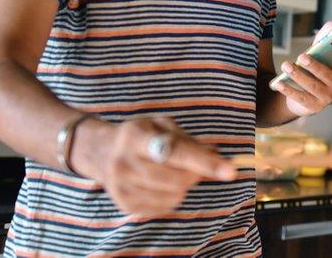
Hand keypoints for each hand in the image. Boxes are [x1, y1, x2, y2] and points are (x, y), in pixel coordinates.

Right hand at [74, 116, 236, 215]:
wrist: (101, 153)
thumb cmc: (141, 135)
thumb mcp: (161, 124)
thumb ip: (188, 140)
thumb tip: (217, 157)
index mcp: (136, 136)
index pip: (175, 151)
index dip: (204, 161)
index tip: (230, 170)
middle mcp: (124, 163)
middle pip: (178, 179)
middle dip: (196, 173)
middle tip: (195, 164)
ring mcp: (122, 187)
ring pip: (174, 195)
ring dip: (184, 185)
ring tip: (173, 171)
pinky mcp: (125, 204)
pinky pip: (165, 207)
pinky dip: (173, 196)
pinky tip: (162, 183)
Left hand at [272, 21, 331, 116]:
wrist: (300, 98)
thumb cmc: (310, 71)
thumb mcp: (317, 54)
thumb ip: (324, 39)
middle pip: (327, 74)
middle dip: (314, 65)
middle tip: (302, 56)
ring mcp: (326, 98)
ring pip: (312, 86)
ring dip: (298, 75)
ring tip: (286, 65)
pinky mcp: (313, 107)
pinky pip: (300, 97)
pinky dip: (288, 89)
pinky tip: (279, 83)